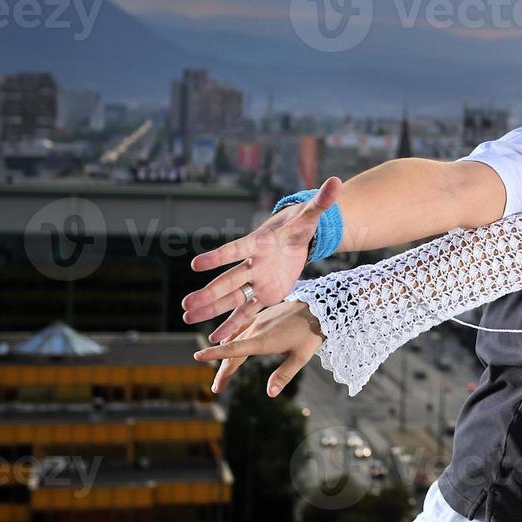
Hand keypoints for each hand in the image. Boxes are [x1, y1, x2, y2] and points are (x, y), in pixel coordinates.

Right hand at [181, 176, 341, 343]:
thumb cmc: (299, 226)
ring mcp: (256, 281)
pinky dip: (233, 325)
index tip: (196, 264)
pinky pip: (247, 311)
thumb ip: (322, 201)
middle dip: (209, 292)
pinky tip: (217, 340)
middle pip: (229, 280)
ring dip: (211, 309)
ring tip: (187, 316)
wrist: (295, 239)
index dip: (218, 257)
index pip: (236, 250)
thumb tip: (336, 181)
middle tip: (186, 303)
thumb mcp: (311, 216)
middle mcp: (253, 264)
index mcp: (260, 244)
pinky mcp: (264, 295)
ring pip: (232, 298)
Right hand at [194, 300, 324, 396]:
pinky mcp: (263, 316)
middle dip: (223, 370)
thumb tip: (270, 394)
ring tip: (224, 373)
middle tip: (217, 388)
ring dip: (228, 356)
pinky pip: (242, 328)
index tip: (196, 356)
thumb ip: (284, 375)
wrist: (321, 306)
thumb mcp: (301, 356)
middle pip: (233, 351)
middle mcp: (257, 329)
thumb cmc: (312, 333)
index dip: (214, 354)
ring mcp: (259, 321)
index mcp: (264, 340)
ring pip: (236, 340)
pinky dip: (233, 339)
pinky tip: (229, 342)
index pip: (234, 349)